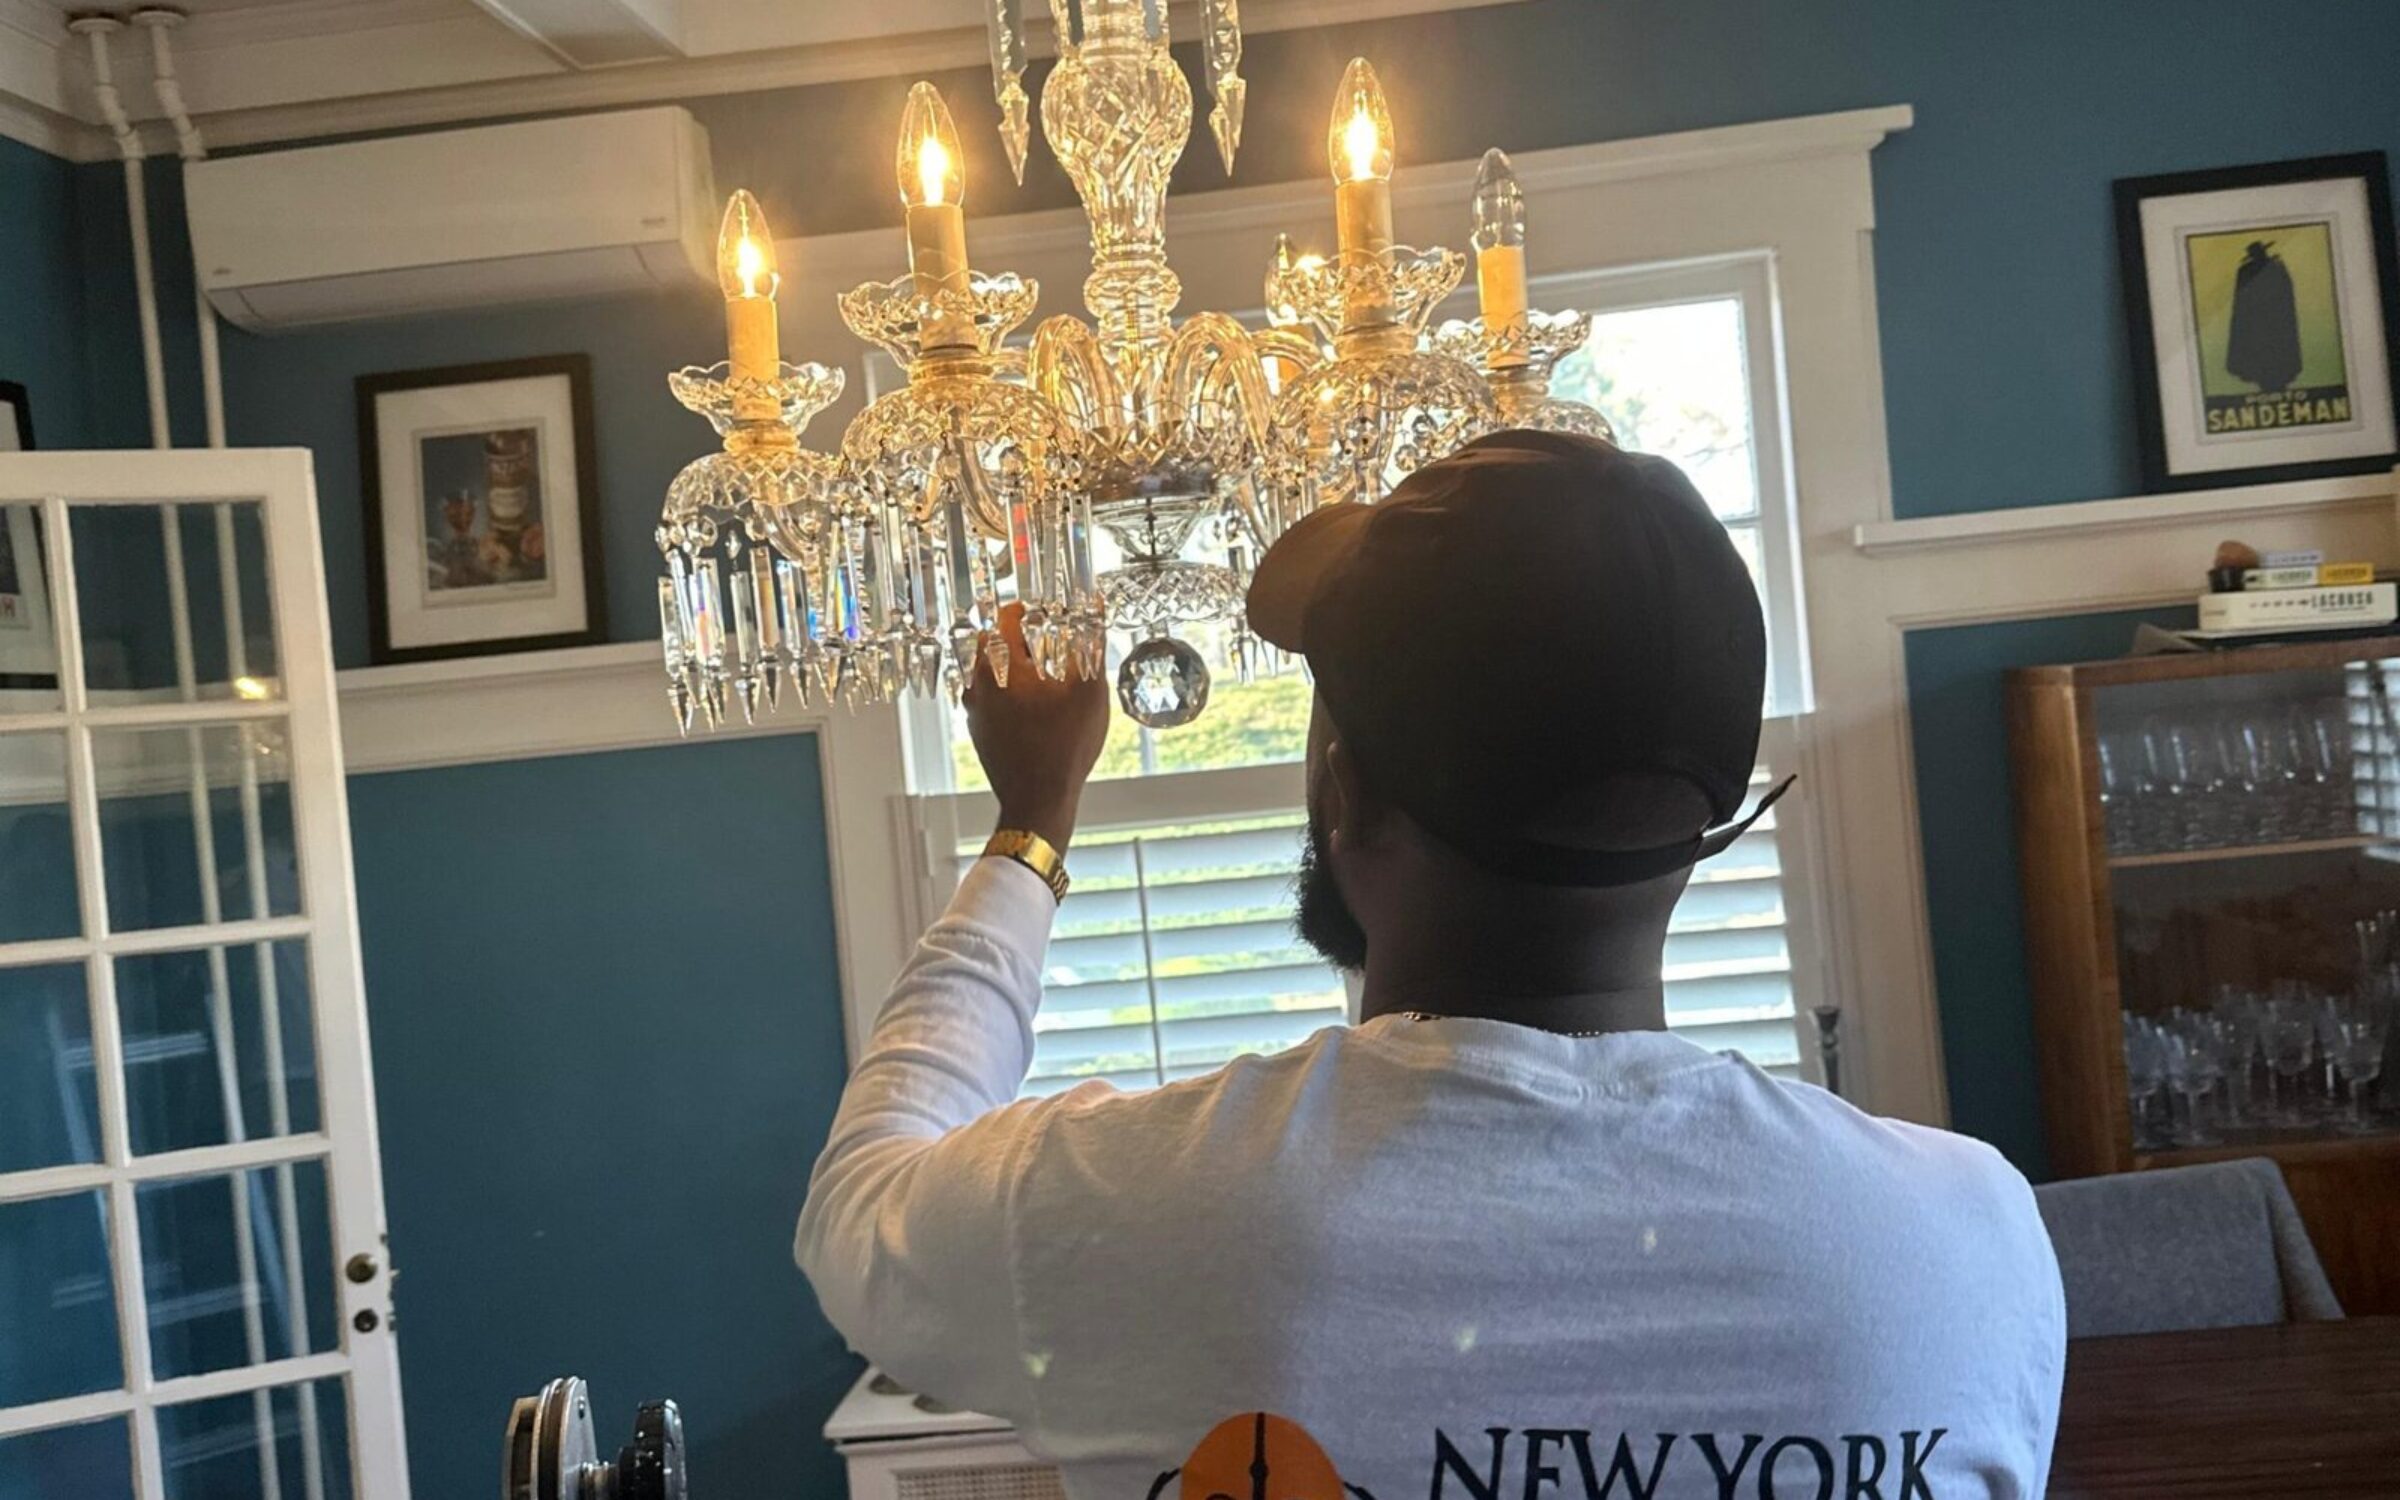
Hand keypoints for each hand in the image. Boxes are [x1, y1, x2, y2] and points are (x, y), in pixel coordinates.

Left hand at [964, 603, 1110, 850]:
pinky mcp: (978, 731)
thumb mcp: (1090, 688)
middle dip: (1018, 637)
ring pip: (987, 670)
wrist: (1039, 800)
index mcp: (1000, 664)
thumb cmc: (1064, 745)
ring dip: (1011, 665)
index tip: (1048, 614)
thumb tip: (1097, 606)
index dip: (1030, 610)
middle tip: (1046, 644)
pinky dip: (1006, 691)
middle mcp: (979, 682)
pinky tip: (1035, 706)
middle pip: (992, 641)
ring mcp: (975, 708)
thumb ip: (1092, 641)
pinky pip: (988, 697)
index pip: (1007, 616)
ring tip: (1043, 676)